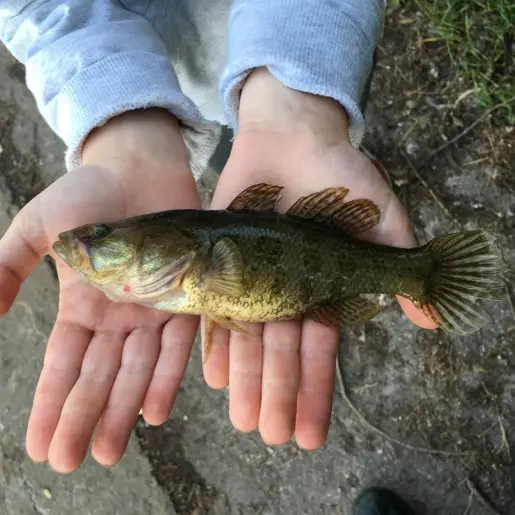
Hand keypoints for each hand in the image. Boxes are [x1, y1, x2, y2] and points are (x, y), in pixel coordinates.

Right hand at [0, 109, 200, 471]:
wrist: (140, 167)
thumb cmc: (89, 193)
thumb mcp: (37, 227)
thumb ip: (7, 266)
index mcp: (81, 305)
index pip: (62, 365)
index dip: (51, 405)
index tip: (40, 447)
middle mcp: (117, 316)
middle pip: (99, 376)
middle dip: (86, 417)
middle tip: (78, 461)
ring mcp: (152, 309)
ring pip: (137, 368)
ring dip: (123, 407)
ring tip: (110, 448)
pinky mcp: (186, 295)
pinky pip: (178, 343)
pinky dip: (167, 375)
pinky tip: (155, 409)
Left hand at [202, 69, 436, 448]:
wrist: (291, 136)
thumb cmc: (340, 173)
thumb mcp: (380, 215)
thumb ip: (399, 261)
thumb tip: (429, 320)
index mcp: (322, 289)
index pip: (319, 350)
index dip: (315, 391)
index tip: (310, 432)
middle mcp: (286, 291)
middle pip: (280, 352)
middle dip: (276, 394)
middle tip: (270, 434)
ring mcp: (253, 277)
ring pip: (248, 337)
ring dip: (245, 378)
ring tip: (241, 418)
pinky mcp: (222, 260)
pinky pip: (215, 305)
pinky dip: (214, 338)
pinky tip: (211, 373)